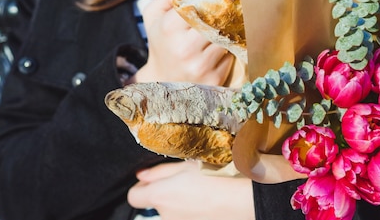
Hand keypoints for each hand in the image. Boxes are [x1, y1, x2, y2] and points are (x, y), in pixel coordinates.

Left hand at [128, 161, 254, 219]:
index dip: (142, 187)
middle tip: (186, 181)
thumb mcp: (187, 164)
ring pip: (173, 213)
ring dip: (181, 204)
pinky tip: (208, 202)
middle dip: (166, 194)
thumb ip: (159, 172)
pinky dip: (194, 212)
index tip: (154, 180)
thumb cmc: (217, 176)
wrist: (245, 198)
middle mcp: (166, 216)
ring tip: (202, 191)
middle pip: (156, 205)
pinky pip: (187, 218)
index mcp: (160, 196)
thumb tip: (141, 176)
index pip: (134, 196)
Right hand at [133, 0, 233, 85]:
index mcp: (169, 28)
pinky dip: (230, 48)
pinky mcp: (214, 79)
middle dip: (225, 13)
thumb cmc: (161, 41)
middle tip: (231, 6)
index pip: (199, 4)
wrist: (162, 79)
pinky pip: (232, 54)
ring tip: (227, 25)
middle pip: (217, 21)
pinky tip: (224, 45)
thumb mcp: (153, 14)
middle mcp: (184, 48)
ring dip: (230, 30)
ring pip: (227, 37)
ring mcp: (200, 66)